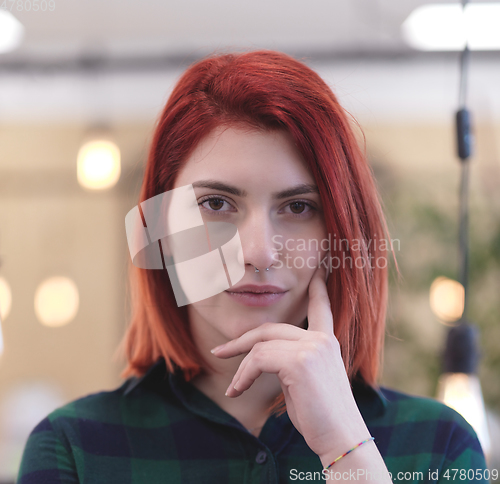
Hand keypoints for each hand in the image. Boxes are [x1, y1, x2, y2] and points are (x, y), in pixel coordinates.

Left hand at [210, 264, 369, 460]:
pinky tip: (237, 391)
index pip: (321, 308)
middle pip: (271, 329)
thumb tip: (261, 358)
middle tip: (220, 352)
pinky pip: (258, 360)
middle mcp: (321, 340)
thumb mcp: (306, 382)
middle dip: (242, 341)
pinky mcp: (300, 361)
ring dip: (241, 369)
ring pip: (260, 346)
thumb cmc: (321, 417)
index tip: (318, 272)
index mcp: (327, 342)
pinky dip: (242, 376)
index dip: (318, 290)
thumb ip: (291, 361)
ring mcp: (312, 347)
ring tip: (234, 389)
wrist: (341, 440)